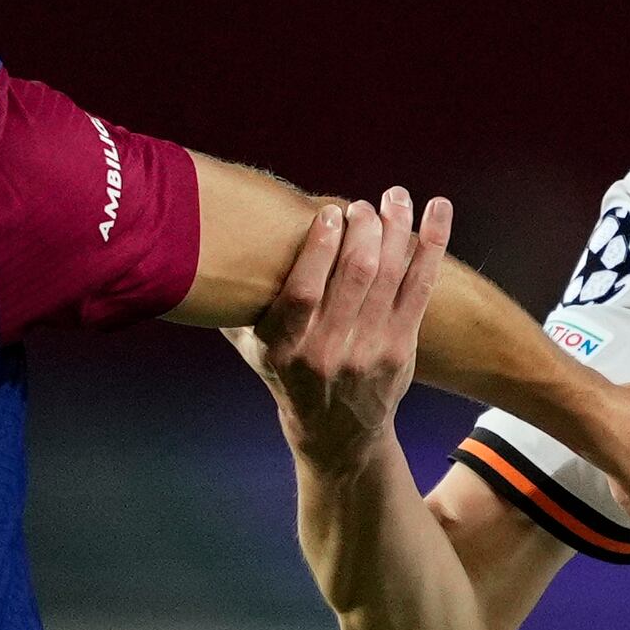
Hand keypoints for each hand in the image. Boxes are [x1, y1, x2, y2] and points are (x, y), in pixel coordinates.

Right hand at [235, 189, 444, 474]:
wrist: (336, 433)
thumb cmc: (288, 374)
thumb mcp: (252, 348)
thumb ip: (233, 305)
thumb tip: (191, 248)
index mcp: (284, 349)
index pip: (302, 294)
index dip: (319, 249)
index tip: (329, 212)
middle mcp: (328, 352)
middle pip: (354, 278)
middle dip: (363, 230)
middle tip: (363, 205)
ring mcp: (369, 351)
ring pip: (390, 278)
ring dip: (396, 229)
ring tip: (394, 196)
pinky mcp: (401, 348)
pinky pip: (421, 288)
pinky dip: (432, 245)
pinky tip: (438, 209)